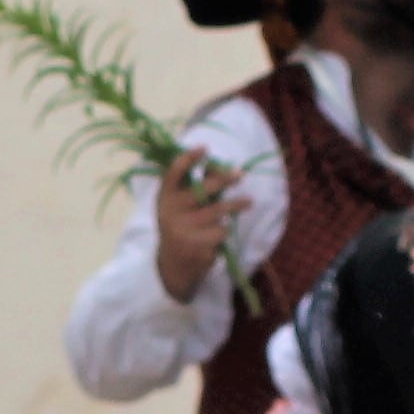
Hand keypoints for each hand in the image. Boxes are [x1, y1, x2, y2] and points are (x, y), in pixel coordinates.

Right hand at [152, 151, 236, 301]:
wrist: (172, 265)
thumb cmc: (179, 226)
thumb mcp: (178, 206)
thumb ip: (194, 188)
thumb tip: (222, 167)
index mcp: (164, 198)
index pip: (173, 174)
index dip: (187, 159)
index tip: (204, 148)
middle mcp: (171, 213)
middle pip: (202, 190)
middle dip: (224, 180)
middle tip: (240, 174)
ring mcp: (184, 231)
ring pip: (219, 212)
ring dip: (237, 206)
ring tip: (248, 202)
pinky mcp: (197, 247)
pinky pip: (221, 232)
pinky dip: (223, 233)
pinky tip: (215, 237)